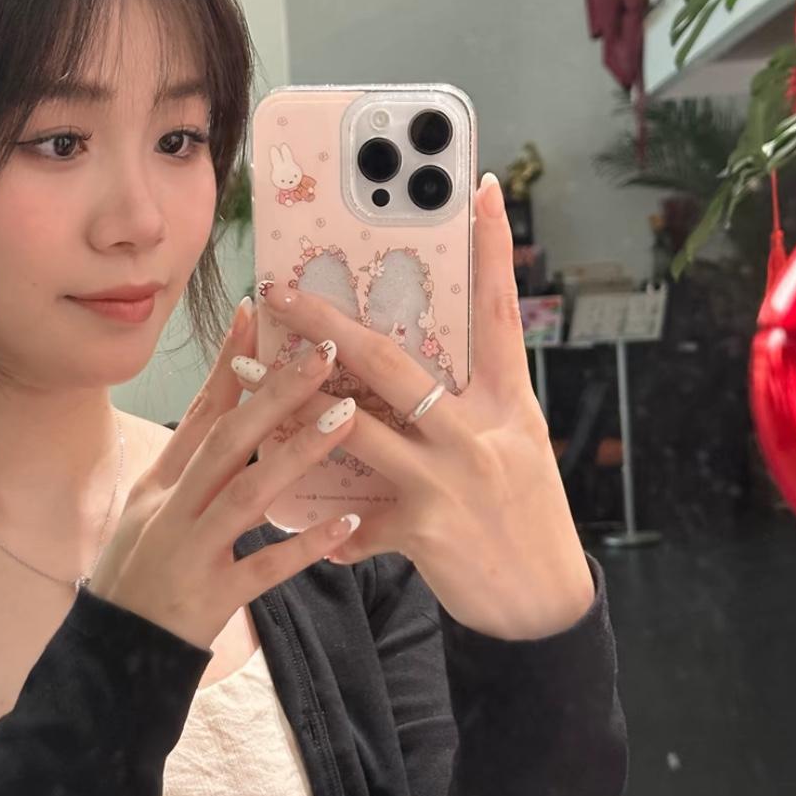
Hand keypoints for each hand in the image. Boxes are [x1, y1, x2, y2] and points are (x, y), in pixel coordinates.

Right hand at [87, 302, 363, 650]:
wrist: (112, 656)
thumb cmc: (136, 577)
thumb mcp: (148, 512)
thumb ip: (187, 466)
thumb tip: (219, 409)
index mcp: (159, 485)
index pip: (198, 414)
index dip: (228, 366)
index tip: (258, 316)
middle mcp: (170, 510)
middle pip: (225, 440)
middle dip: (275, 393)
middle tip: (325, 355)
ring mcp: (189, 553)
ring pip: (246, 494)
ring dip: (297, 453)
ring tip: (347, 417)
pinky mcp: (210, 598)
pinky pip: (263, 568)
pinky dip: (304, 546)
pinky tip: (346, 523)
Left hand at [239, 173, 595, 640]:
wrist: (546, 606)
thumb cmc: (527, 523)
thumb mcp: (516, 450)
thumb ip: (471, 411)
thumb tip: (419, 375)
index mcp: (508, 405)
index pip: (499, 313)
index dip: (493, 250)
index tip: (481, 189)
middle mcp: (480, 433)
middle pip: (396, 364)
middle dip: (332, 324)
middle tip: (284, 290)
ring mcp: (451, 479)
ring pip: (357, 431)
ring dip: (294, 406)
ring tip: (249, 377)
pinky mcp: (426, 529)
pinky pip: (356, 520)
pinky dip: (329, 527)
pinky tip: (305, 528)